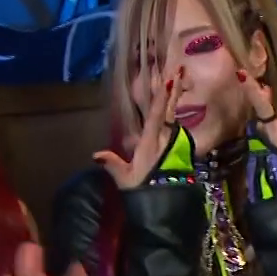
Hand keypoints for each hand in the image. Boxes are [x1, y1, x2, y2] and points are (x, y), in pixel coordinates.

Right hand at [93, 66, 182, 188]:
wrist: (164, 206)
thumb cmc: (143, 190)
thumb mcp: (126, 178)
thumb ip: (113, 164)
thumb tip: (95, 155)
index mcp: (151, 141)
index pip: (156, 114)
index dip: (163, 96)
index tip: (169, 78)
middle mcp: (164, 138)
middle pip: (169, 109)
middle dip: (173, 89)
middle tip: (180, 69)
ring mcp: (173, 144)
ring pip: (174, 117)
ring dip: (175, 99)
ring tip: (179, 80)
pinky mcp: (178, 153)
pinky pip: (176, 129)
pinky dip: (176, 116)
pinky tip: (177, 110)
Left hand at [241, 71, 276, 180]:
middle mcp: (275, 130)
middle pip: (262, 106)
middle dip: (253, 90)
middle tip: (242, 73)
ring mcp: (263, 135)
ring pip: (257, 112)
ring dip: (254, 96)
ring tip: (245, 77)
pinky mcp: (256, 142)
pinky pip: (256, 123)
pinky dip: (255, 112)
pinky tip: (252, 100)